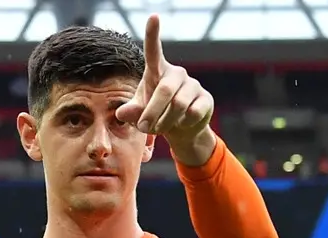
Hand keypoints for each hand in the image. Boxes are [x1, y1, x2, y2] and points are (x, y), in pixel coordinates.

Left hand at [116, 14, 215, 165]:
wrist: (180, 129)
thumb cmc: (155, 114)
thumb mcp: (139, 113)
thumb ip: (130, 112)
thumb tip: (121, 113)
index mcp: (157, 71)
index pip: (153, 50)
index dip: (153, 34)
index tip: (153, 17)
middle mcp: (176, 73)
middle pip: (165, 90)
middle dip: (152, 112)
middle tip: (144, 128)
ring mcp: (193, 85)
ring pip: (179, 105)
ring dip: (165, 121)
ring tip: (159, 129)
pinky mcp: (205, 99)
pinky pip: (192, 113)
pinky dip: (181, 124)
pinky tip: (180, 124)